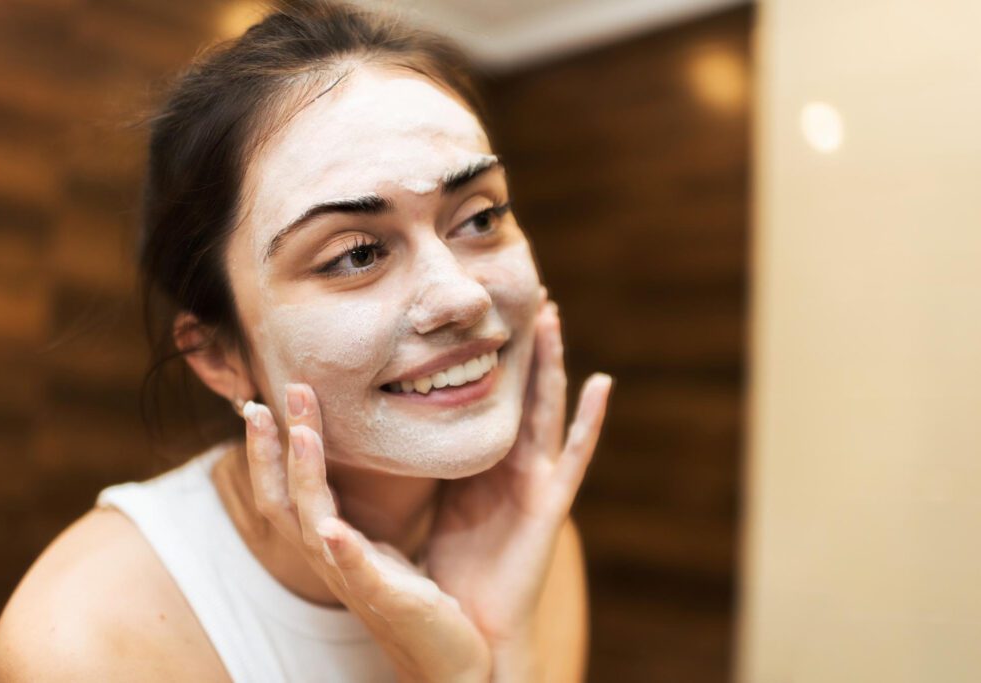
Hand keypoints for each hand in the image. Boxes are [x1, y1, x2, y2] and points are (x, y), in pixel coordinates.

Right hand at [242, 386, 489, 682]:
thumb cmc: (409, 596)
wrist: (444, 660)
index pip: (284, 490)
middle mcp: (329, 561)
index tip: (263, 399)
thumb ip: (357, 505)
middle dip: (273, 450)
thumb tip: (355, 450)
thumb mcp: (378, 542)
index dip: (268, 449)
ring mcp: (354, 581)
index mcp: (328, 543)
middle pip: (284, 501)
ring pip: (312, 527)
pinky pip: (357, 573)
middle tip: (271, 398)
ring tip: (303, 434)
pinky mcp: (389, 600)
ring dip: (305, 479)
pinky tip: (331, 527)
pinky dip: (342, 548)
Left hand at [424, 298, 612, 658]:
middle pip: (518, 391)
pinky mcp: (549, 505)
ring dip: (550, 361)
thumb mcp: (427, 505)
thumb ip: (420, 467)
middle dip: (521, 344)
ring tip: (551, 312)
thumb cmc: (447, 572)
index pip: (480, 396)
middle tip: (523, 288)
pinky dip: (590, 420)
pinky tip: (601, 384)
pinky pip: (573, 455)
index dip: (480, 355)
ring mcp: (533, 481)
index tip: (472, 309)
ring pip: (545, 407)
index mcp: (478, 464)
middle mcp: (509, 466)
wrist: (467, 631)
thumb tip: (379, 426)